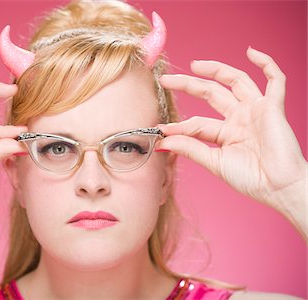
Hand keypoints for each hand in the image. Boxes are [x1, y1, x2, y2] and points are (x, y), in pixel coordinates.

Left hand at [157, 47, 305, 208]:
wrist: (278, 188)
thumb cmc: (250, 179)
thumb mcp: (214, 162)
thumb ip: (189, 148)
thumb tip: (162, 141)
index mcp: (225, 133)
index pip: (197, 122)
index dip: (178, 125)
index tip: (160, 129)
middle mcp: (239, 118)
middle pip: (211, 93)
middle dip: (188, 84)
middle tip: (166, 79)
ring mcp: (256, 110)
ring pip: (235, 80)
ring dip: (216, 69)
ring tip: (194, 64)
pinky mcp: (273, 107)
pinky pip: (275, 80)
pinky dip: (266, 64)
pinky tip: (251, 52)